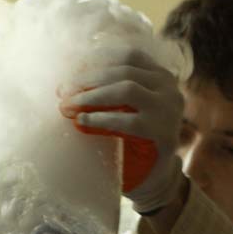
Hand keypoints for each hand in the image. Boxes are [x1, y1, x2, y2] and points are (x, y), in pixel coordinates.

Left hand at [59, 47, 184, 214]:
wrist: (154, 178)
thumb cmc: (131, 138)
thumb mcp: (122, 107)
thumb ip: (105, 90)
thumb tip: (65, 84)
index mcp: (159, 75)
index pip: (128, 55)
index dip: (98, 58)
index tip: (71, 67)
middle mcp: (168, 88)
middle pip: (124, 70)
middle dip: (89, 78)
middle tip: (63, 90)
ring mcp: (169, 110)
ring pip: (127, 88)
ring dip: (93, 95)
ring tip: (69, 105)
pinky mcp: (164, 133)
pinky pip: (129, 120)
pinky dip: (102, 119)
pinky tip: (82, 122)